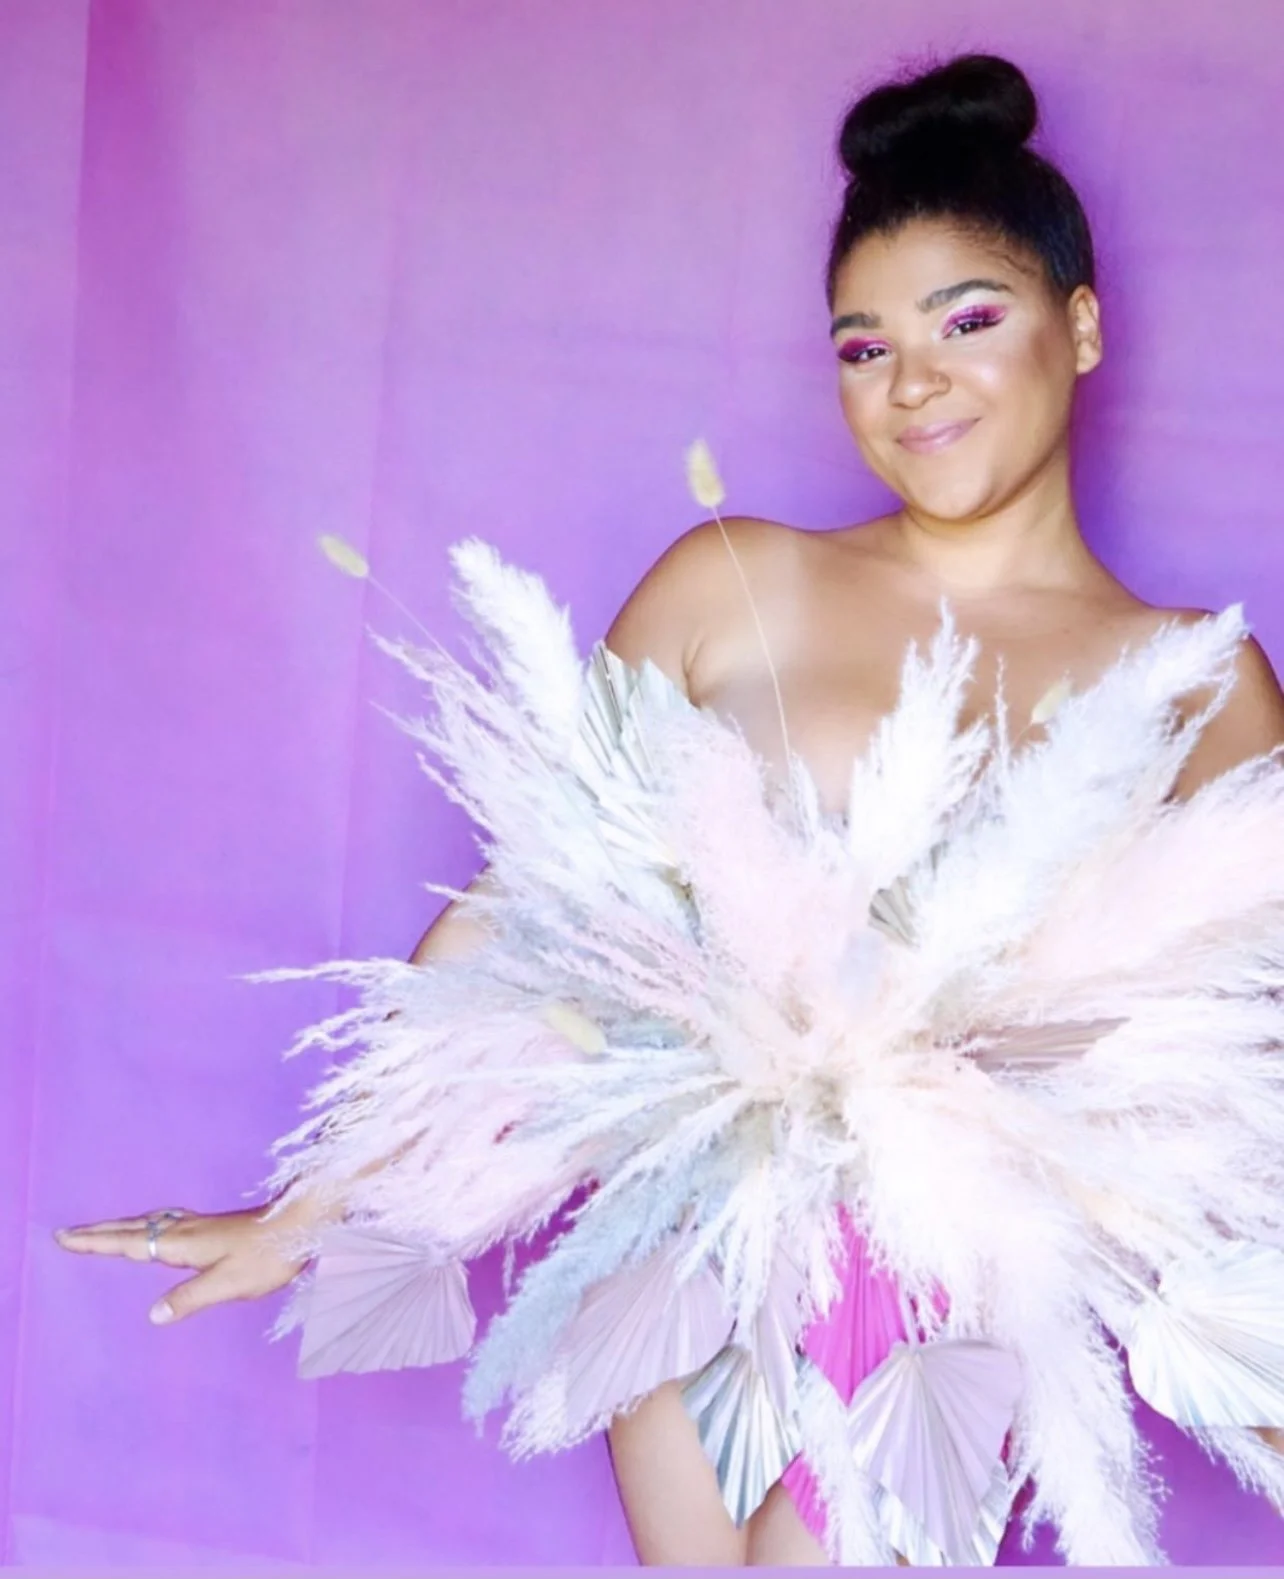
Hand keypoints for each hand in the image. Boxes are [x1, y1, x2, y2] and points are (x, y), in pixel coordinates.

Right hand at [53, 1196, 321, 1324]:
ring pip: (148, 1223)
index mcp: (181, 1243)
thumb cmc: (266, 1256)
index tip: (65, 1238)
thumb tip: (153, 1314)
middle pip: (133, 1228)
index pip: (130, 1243)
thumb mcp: (228, 1285)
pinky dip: (144, 1226)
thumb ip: (189, 1298)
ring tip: (99, 1232)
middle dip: (99, 1231)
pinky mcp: (213, 1227)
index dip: (96, 1243)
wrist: (301, 1222)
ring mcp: (200, 1225)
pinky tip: (153, 1230)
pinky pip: (164, 1223)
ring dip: (119, 1227)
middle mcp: (186, 1229)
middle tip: (68, 1233)